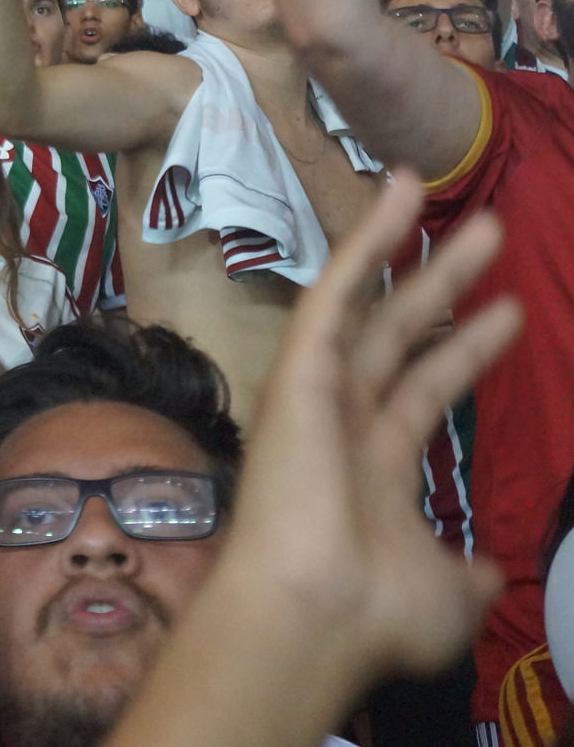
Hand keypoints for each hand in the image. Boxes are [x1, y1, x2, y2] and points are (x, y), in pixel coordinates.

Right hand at [225, 174, 511, 686]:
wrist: (314, 612)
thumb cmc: (373, 612)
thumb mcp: (448, 595)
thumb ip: (467, 570)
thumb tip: (487, 567)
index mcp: (375, 472)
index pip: (424, 392)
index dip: (466, 351)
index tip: (509, 312)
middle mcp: (344, 426)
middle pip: (400, 338)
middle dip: (443, 288)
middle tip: (488, 235)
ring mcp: (318, 396)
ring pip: (368, 307)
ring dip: (406, 250)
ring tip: (449, 197)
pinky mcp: (299, 371)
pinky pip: (335, 295)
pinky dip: (364, 243)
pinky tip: (396, 194)